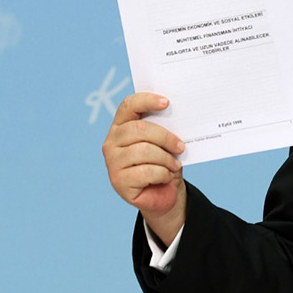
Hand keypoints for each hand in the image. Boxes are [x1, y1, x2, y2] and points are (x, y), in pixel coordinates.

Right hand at [102, 92, 187, 244]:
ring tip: (175, 165)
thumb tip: (178, 116)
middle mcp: (112, 142)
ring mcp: (112, 162)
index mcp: (122, 125)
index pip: (128, 105)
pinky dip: (162, 173)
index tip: (166, 102)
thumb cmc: (164, 162)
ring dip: (166, 158)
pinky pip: (146, 172)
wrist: (164, 192)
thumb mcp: (165, 142)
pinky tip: (166, 176)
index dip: (146, 100)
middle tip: (181, 147)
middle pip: (140, 129)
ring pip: (144, 151)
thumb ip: (164, 127)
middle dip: (166, 137)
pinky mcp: (118, 181)